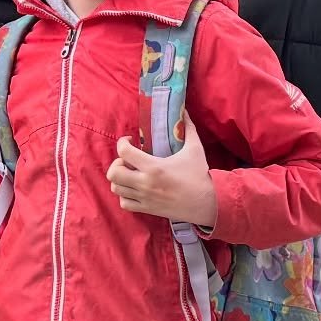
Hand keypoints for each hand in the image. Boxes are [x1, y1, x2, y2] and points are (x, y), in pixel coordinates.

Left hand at [107, 113, 217, 228]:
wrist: (207, 203)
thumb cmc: (200, 175)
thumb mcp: (195, 149)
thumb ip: (188, 129)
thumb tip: (184, 111)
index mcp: (153, 167)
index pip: (124, 152)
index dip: (122, 143)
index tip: (129, 140)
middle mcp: (145, 183)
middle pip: (113, 172)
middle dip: (117, 163)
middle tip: (128, 160)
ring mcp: (144, 198)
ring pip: (116, 188)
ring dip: (119, 179)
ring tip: (130, 173)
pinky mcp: (147, 209)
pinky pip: (124, 203)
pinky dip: (124, 195)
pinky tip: (133, 188)